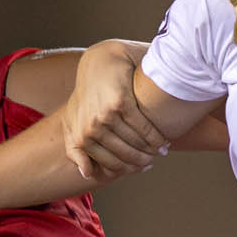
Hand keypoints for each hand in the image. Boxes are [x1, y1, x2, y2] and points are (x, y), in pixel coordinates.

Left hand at [60, 45, 166, 180]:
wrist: (99, 63)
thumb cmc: (88, 94)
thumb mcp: (73, 121)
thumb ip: (75, 148)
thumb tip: (86, 174)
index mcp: (80, 136)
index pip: (109, 164)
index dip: (127, 169)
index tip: (139, 168)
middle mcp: (90, 128)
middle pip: (123, 155)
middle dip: (140, 161)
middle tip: (152, 161)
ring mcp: (104, 116)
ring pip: (134, 143)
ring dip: (150, 151)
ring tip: (159, 151)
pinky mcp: (120, 103)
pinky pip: (142, 127)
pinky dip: (155, 137)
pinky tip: (162, 140)